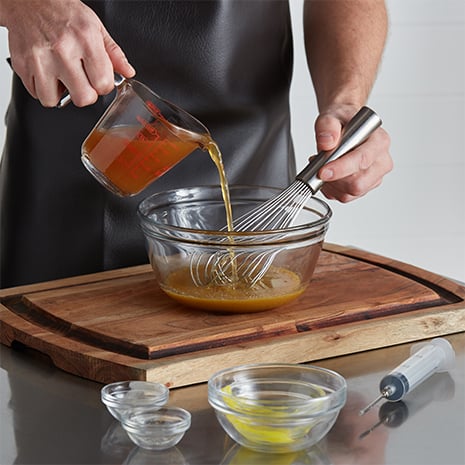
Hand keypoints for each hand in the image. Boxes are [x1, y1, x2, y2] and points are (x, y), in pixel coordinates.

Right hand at [1, 0, 134, 106]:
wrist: (28, 0)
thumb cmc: (63, 13)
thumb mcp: (95, 27)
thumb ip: (114, 53)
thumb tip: (128, 72)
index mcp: (85, 40)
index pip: (103, 84)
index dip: (104, 86)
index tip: (99, 80)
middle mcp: (62, 50)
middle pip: (83, 98)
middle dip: (85, 94)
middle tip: (82, 83)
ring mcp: (40, 59)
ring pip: (55, 101)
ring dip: (60, 95)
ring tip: (62, 79)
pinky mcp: (22, 65)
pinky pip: (36, 94)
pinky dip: (43, 89)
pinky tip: (48, 74)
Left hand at [313, 105, 391, 201]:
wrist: (344, 127)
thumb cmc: (343, 122)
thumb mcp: (331, 116)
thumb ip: (327, 126)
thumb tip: (327, 142)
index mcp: (379, 141)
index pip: (362, 160)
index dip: (341, 169)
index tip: (322, 171)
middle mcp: (381, 160)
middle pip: (358, 184)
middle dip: (334, 180)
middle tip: (319, 167)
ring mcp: (375, 176)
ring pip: (350, 193)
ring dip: (331, 184)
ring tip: (323, 167)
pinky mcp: (366, 186)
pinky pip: (345, 196)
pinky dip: (332, 189)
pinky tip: (329, 175)